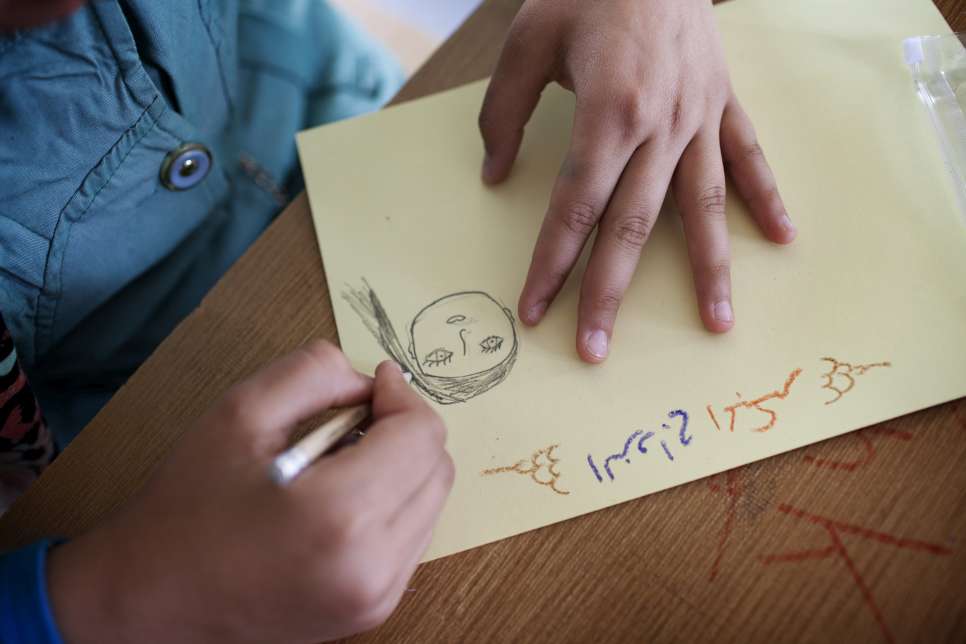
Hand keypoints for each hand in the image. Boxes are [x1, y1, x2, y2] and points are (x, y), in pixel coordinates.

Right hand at [47, 343, 453, 642]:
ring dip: (401, 467)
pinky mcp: (375, 611)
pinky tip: (341, 500)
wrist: (155, 598)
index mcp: (339, 514)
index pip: (422, 436)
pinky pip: (414, 536)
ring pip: (431, 502)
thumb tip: (373, 382)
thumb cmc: (190, 504)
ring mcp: (378, 596)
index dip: (401, 396)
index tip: (373, 384)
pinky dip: (392, 504)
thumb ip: (315, 373)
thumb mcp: (241, 412)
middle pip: (437, 468)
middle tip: (354, 420)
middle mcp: (372, 565)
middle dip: (404, 430)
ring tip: (340, 463)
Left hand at [479, 0, 795, 361]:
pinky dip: (766, 197)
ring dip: (709, 269)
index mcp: (608, 114)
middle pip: (631, 226)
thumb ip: (504, 114)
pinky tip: (783, 237)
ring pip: (703, 206)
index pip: (574, 208)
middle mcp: (660, 127)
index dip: (551, 263)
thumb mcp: (527, 42)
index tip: (535, 310)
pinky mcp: (724, 101)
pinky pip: (749, 156)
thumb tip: (495, 175)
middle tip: (597, 349)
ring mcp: (700, 117)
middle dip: (609, 292)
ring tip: (718, 323)